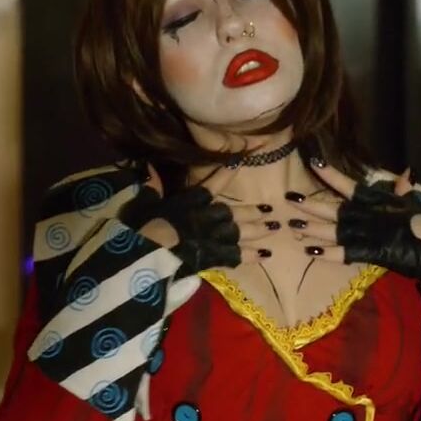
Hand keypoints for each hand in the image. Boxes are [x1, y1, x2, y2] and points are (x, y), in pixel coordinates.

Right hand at [118, 161, 276, 276]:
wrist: (154, 250)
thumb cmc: (146, 224)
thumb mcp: (146, 203)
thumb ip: (152, 187)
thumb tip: (148, 169)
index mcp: (192, 200)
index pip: (212, 184)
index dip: (225, 173)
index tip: (238, 163)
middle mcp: (208, 216)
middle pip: (233, 213)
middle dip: (252, 211)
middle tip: (269, 210)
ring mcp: (214, 237)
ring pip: (241, 232)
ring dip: (258, 230)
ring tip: (274, 227)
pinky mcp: (214, 257)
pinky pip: (237, 256)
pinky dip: (251, 256)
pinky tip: (265, 256)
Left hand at [285, 160, 420, 281]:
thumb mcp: (415, 204)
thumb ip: (404, 190)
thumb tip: (407, 173)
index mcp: (379, 200)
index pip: (349, 185)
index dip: (331, 174)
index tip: (313, 163)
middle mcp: (370, 214)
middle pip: (334, 209)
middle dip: (311, 205)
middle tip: (289, 199)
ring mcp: (370, 233)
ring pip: (334, 230)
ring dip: (312, 229)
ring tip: (292, 226)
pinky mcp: (373, 253)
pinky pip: (345, 253)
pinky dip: (327, 253)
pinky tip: (309, 251)